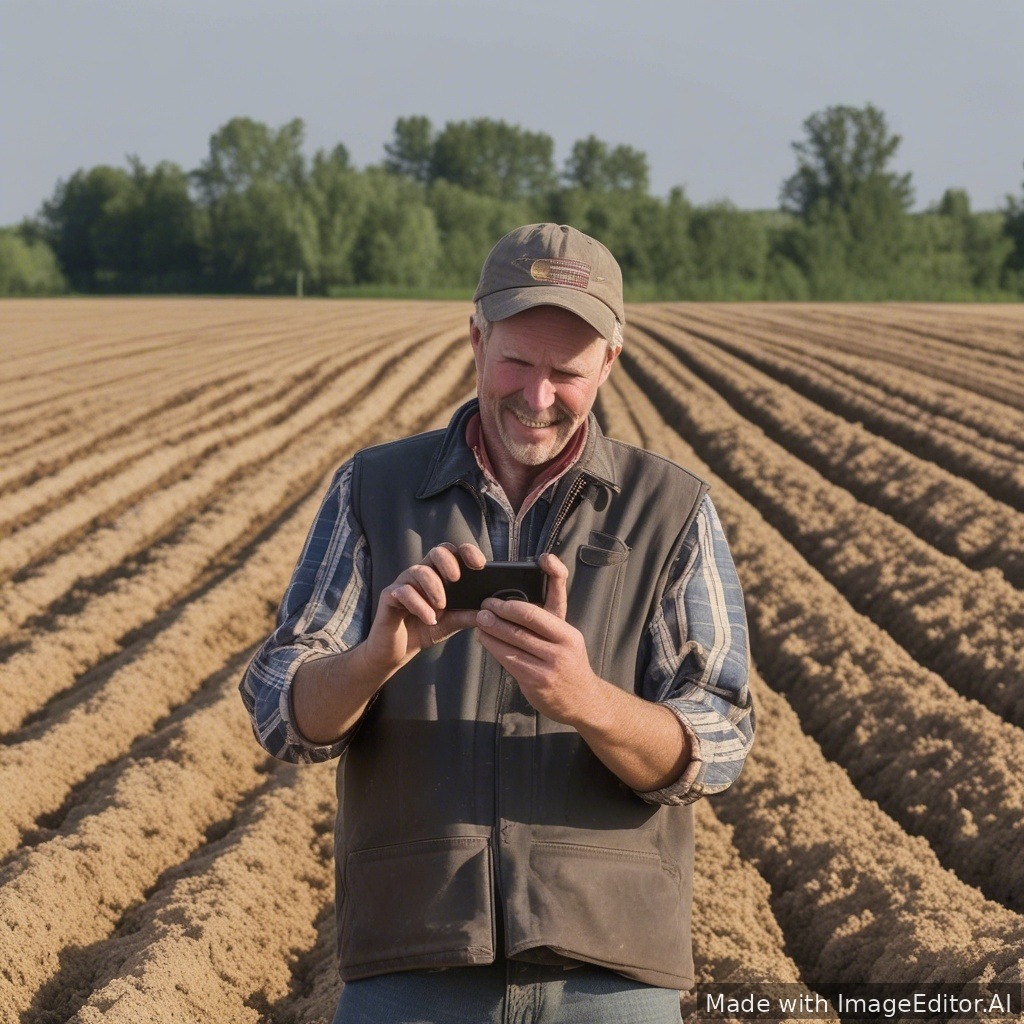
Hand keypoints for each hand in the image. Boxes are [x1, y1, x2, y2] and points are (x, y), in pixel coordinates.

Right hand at [364, 542, 485, 674]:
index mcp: (438, 575)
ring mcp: (404, 583)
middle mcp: (421, 574)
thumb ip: (468, 615)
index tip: (479, 565)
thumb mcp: (452, 623)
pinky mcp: (389, 596)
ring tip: (441, 609)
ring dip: (434, 588)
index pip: (452, 553)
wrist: (396, 652)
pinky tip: (429, 618)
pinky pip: (403, 591)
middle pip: (436, 552)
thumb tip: (491, 610)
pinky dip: (419, 605)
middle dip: (449, 563)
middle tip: (456, 580)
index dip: (467, 552)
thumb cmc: (424, 630)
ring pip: (420, 571)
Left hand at [474, 553, 601, 724]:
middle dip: (495, 618)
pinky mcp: (534, 684)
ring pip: (510, 647)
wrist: (583, 700)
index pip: (534, 615)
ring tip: (479, 624)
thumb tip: (512, 607)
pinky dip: (494, 648)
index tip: (494, 602)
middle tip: (481, 610)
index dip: (509, 606)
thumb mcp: (568, 641)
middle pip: (519, 630)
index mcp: (568, 635)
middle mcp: (559, 652)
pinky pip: (509, 662)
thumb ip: (547, 626)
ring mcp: (546, 670)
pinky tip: (486, 641)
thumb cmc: (569, 665)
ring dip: (490, 633)